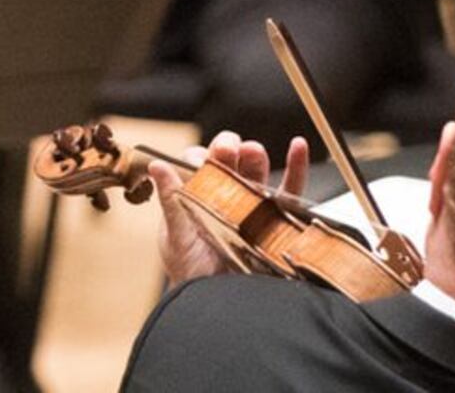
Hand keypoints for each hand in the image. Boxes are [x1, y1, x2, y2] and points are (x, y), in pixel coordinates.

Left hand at [160, 133, 309, 287]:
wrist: (220, 306)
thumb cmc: (192, 274)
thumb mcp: (176, 236)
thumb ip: (170, 199)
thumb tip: (156, 166)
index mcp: (196, 195)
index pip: (197, 162)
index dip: (199, 156)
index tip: (200, 161)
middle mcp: (223, 195)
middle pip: (228, 160)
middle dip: (228, 148)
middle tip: (227, 150)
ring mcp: (250, 204)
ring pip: (255, 169)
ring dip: (255, 154)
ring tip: (253, 152)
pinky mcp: (274, 218)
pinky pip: (288, 190)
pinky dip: (296, 166)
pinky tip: (298, 148)